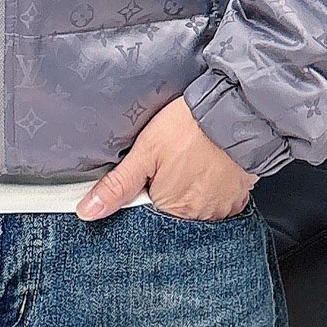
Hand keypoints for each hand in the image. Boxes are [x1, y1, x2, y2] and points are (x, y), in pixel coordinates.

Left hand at [76, 95, 258, 221]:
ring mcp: (221, 209)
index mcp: (171, 209)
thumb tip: (88, 211)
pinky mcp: (238, 198)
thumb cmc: (190, 126)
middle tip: (170, 162)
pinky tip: (206, 167)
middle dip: (166, 191)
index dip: (143, 192)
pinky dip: (210, 188)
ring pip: (195, 206)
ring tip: (188, 161)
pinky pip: (218, 201)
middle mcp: (198, 216)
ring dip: (189, 189)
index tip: (147, 173)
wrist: (236, 111)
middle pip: (171, 211)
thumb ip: (118, 185)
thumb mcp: (145, 150)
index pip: (146, 214)